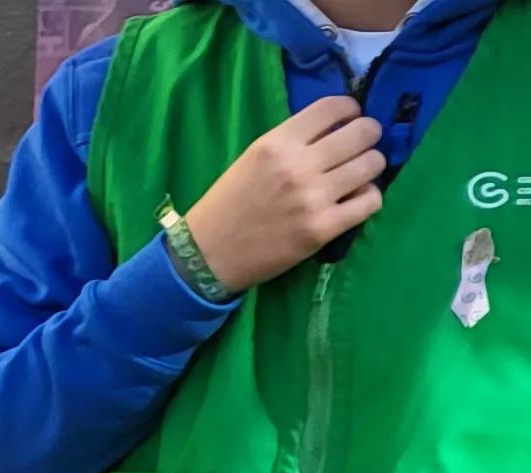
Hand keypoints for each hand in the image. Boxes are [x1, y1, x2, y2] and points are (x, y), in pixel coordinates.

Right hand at [183, 94, 386, 294]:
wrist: (209, 255)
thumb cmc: (229, 203)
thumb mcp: (252, 159)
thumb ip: (292, 141)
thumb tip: (335, 128)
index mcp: (276, 144)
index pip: (334, 107)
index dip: (351, 109)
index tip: (350, 119)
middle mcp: (298, 165)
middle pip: (364, 132)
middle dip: (368, 136)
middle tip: (361, 147)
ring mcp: (313, 197)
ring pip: (373, 165)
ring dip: (370, 167)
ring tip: (356, 176)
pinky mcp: (323, 228)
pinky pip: (371, 201)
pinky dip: (368, 198)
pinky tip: (353, 201)